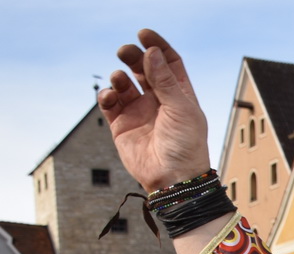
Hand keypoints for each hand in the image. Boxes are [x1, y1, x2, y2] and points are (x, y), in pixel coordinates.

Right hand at [97, 30, 210, 191]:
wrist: (173, 180)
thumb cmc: (186, 147)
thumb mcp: (181, 110)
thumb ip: (165, 81)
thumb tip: (151, 52)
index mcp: (179, 94)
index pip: (167, 61)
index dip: (156, 46)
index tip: (143, 34)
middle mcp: (158, 100)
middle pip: (143, 68)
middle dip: (133, 56)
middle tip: (125, 51)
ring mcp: (139, 112)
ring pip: (124, 83)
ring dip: (118, 76)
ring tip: (119, 80)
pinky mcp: (122, 126)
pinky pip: (109, 103)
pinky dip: (106, 95)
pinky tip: (110, 96)